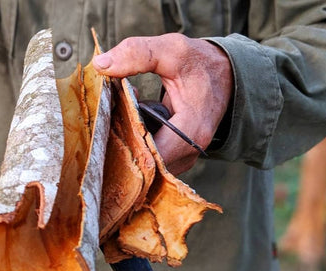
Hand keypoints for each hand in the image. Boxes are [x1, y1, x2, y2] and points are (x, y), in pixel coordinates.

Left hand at [93, 33, 232, 174]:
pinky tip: (135, 124)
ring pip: (148, 164)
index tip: (111, 120)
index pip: (149, 155)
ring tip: (125, 117)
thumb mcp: (171, 51)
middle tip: (114, 117)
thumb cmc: (199, 64)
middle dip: (125, 142)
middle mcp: (189, 153)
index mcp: (190, 132)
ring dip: (132, 144)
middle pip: (146, 164)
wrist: (225, 76)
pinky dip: (141, 144)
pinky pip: (154, 160)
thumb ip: (137, 54)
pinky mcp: (179, 157)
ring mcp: (185, 158)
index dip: (126, 141)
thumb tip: (100, 65)